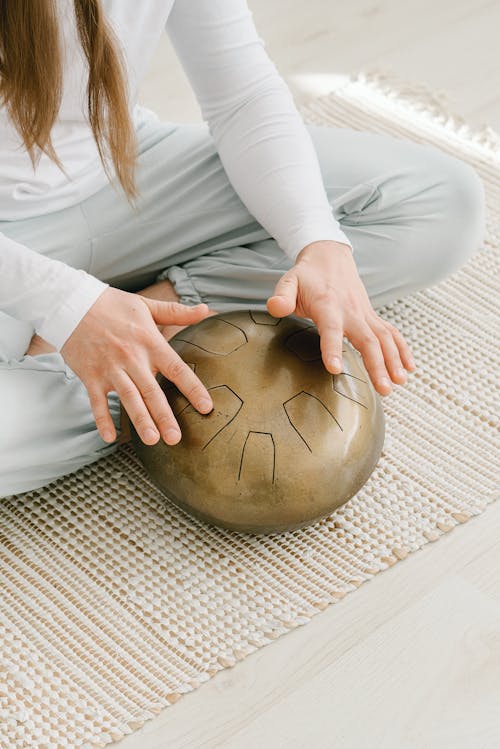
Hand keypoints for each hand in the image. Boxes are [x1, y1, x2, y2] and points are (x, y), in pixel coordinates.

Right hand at [60, 286, 214, 444]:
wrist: (71, 304)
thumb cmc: (112, 305)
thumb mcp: (147, 306)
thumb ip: (177, 312)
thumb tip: (205, 309)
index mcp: (150, 342)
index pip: (176, 369)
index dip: (193, 388)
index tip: (206, 407)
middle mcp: (132, 358)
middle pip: (152, 391)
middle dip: (164, 416)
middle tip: (175, 438)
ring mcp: (110, 369)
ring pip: (128, 398)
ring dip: (140, 420)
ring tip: (152, 440)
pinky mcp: (91, 376)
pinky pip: (97, 402)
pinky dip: (102, 419)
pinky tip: (110, 437)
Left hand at [266, 240, 415, 395]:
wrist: (329, 256)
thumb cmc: (306, 275)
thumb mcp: (288, 281)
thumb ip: (282, 295)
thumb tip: (274, 307)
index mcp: (327, 305)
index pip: (331, 329)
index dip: (333, 348)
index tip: (336, 369)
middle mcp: (351, 311)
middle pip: (368, 339)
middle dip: (377, 365)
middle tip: (383, 389)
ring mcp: (365, 313)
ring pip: (384, 338)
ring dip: (394, 360)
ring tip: (398, 384)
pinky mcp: (371, 316)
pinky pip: (391, 332)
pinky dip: (402, 349)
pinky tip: (408, 369)